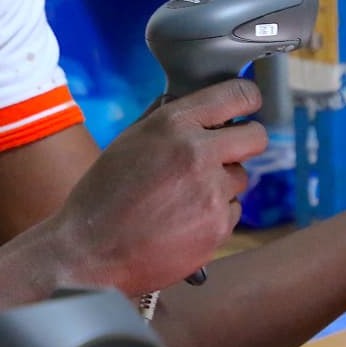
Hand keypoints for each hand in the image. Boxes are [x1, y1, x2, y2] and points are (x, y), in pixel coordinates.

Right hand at [42, 78, 265, 295]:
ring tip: (183, 198)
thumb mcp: (128, 141)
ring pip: (241, 178)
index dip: (248, 99)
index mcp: (174, 124)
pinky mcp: (218, 227)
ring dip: (222, 184)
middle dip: (244, 143)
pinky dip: (215, 214)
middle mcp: (198, 153)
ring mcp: (212, 192)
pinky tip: (183, 221)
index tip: (249, 105)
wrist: (90, 251)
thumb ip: (167, 120)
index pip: (237, 95)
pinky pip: (233, 211)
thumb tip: (198, 108)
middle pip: (256, 137)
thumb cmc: (102, 195)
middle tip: (224, 154)